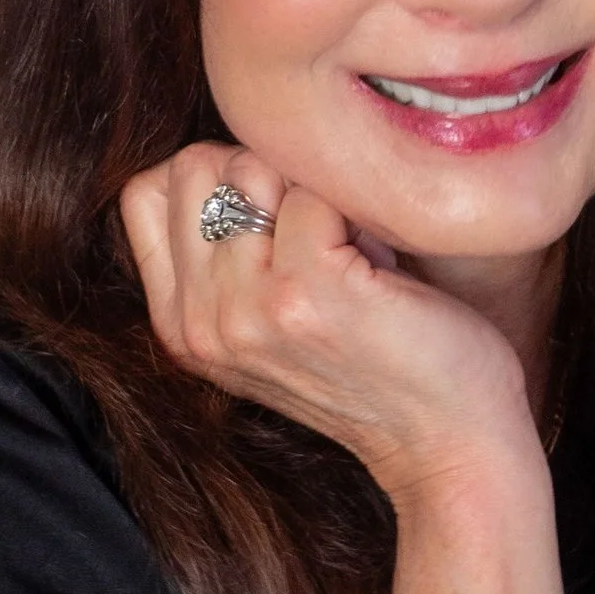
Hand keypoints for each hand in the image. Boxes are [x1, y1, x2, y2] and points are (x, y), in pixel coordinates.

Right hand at [121, 147, 577, 593]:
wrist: (448, 445)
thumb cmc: (380, 362)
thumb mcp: (272, 319)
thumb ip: (229, 255)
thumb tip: (235, 148)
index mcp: (180, 327)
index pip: (146, 192)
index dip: (214, 177)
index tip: (274, 219)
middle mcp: (199, 322)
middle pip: (192, 166)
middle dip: (264, 173)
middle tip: (319, 234)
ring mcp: (247, 310)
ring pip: (254, 167)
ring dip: (314, 192)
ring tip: (352, 254)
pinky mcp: (306, 294)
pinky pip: (315, 190)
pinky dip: (357, 209)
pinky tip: (380, 266)